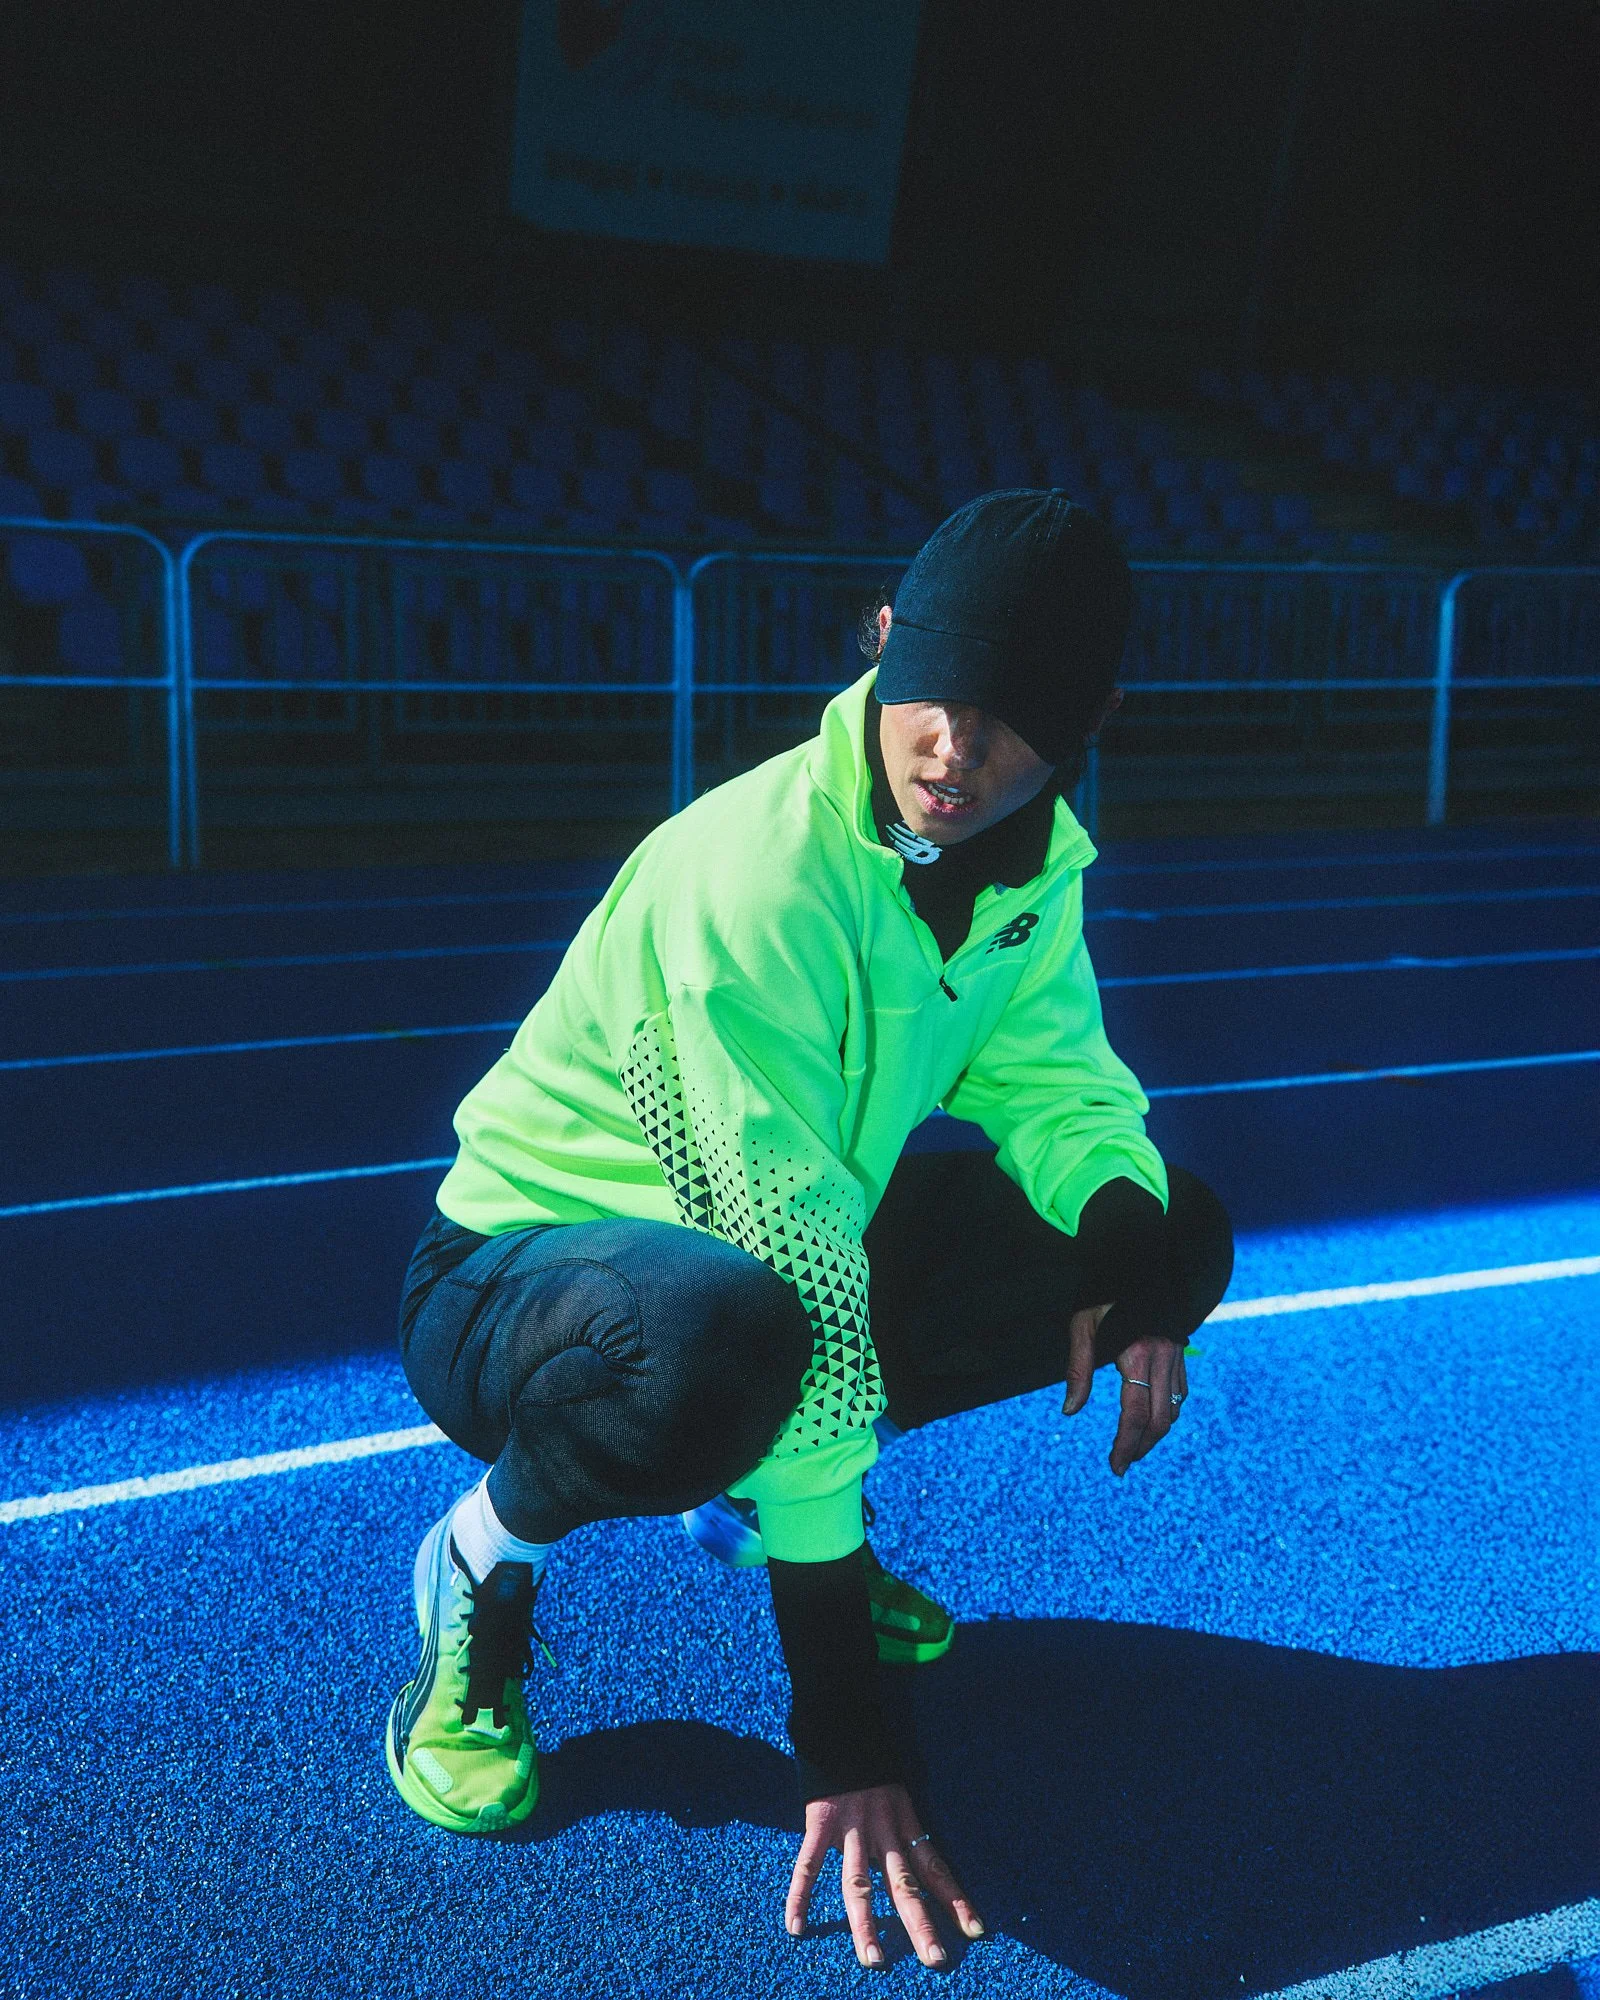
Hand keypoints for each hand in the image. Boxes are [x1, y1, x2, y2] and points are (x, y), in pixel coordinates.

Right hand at [786, 1781, 983, 1968]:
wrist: (843, 1725)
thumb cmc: (871, 1766)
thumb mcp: (898, 1794)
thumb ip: (904, 1830)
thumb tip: (921, 1869)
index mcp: (905, 1824)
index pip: (935, 1868)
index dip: (955, 1899)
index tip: (976, 1931)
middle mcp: (883, 1831)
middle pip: (904, 1884)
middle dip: (919, 1923)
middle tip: (935, 1960)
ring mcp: (850, 1829)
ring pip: (859, 1883)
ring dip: (866, 1923)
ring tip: (873, 1960)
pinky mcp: (820, 1823)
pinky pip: (809, 1864)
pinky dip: (800, 1895)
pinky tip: (797, 1926)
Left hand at [1062, 1304, 1188, 1476]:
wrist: (1141, 1264)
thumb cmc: (1105, 1294)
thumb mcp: (1083, 1326)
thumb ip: (1079, 1369)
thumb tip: (1069, 1411)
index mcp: (1136, 1355)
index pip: (1134, 1414)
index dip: (1126, 1445)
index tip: (1116, 1466)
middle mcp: (1162, 1359)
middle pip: (1159, 1420)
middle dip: (1142, 1447)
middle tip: (1123, 1464)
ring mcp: (1176, 1355)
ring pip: (1174, 1409)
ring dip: (1155, 1433)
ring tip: (1135, 1447)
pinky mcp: (1181, 1350)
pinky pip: (1181, 1392)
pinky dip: (1168, 1412)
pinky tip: (1152, 1418)